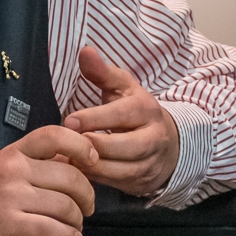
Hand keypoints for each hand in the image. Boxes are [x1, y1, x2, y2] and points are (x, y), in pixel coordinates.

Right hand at [0, 125, 99, 235]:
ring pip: (64, 205)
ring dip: (78, 219)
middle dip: (87, 195)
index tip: (93, 161)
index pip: (53, 136)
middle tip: (88, 206)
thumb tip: (79, 159)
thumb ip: (40, 164)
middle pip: (69, 177)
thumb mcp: (7, 170)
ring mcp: (11, 197)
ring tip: (76, 224)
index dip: (81, 145)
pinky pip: (52, 229)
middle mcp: (13, 170)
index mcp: (14, 153)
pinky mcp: (10, 224)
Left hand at [63, 45, 179, 196]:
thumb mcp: (122, 88)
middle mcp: (154, 137)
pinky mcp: (143, 183)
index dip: (94, 119)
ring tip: (69, 157)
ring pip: (120, 170)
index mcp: (147, 110)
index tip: (69, 122)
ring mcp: (151, 163)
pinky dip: (95, 178)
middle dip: (94, 146)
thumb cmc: (134, 112)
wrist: (168, 144)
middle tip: (67, 144)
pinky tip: (78, 169)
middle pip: (125, 146)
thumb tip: (85, 51)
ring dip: (91, 165)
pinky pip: (116, 184)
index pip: (122, 114)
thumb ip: (101, 72)